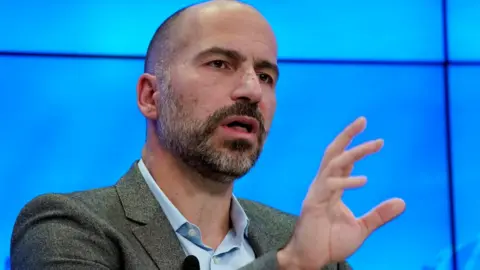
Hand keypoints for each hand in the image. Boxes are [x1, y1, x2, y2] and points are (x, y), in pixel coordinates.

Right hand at [278, 117, 405, 268]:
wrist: (310, 258)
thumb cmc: (330, 242)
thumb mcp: (361, 228)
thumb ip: (379, 215)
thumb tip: (402, 201)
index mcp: (332, 189)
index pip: (343, 162)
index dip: (358, 148)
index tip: (378, 140)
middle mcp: (323, 185)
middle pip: (333, 153)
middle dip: (347, 136)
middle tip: (363, 120)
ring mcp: (317, 193)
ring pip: (333, 163)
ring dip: (353, 151)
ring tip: (373, 145)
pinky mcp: (313, 203)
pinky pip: (329, 185)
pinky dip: (346, 181)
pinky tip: (363, 180)